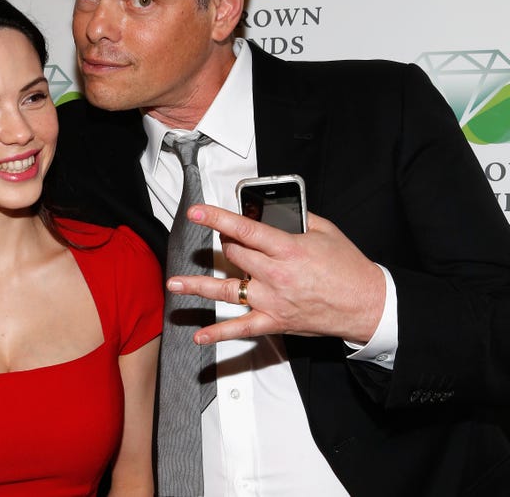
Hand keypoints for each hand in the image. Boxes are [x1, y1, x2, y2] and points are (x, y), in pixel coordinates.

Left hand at [166, 204, 385, 344]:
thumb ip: (298, 217)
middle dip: (224, 244)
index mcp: (288, 249)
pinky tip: (199, 335)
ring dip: (197, 286)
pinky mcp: (275, 321)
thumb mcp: (326, 231)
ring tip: (174, 284)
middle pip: (234, 255)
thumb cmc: (349, 268)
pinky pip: (242, 329)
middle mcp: (275, 275)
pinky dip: (219, 333)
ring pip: (227, 291)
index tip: (196, 212)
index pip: (243, 229)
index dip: (216, 218)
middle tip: (224, 239)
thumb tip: (274, 208)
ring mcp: (272, 300)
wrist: (368, 305)